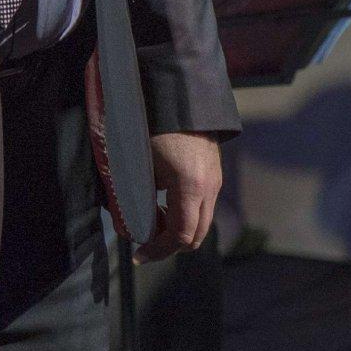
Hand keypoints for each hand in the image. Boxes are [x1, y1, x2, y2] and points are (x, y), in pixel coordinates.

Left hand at [136, 131, 223, 261]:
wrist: (179, 95)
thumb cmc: (154, 126)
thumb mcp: (142, 165)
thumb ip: (139, 197)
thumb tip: (134, 222)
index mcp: (190, 187)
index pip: (180, 235)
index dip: (159, 250)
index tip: (139, 255)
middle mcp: (210, 187)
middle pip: (195, 235)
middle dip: (170, 245)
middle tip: (146, 242)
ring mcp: (216, 180)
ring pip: (202, 221)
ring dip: (179, 230)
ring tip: (155, 221)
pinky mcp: (215, 173)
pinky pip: (204, 206)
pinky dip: (186, 215)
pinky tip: (166, 204)